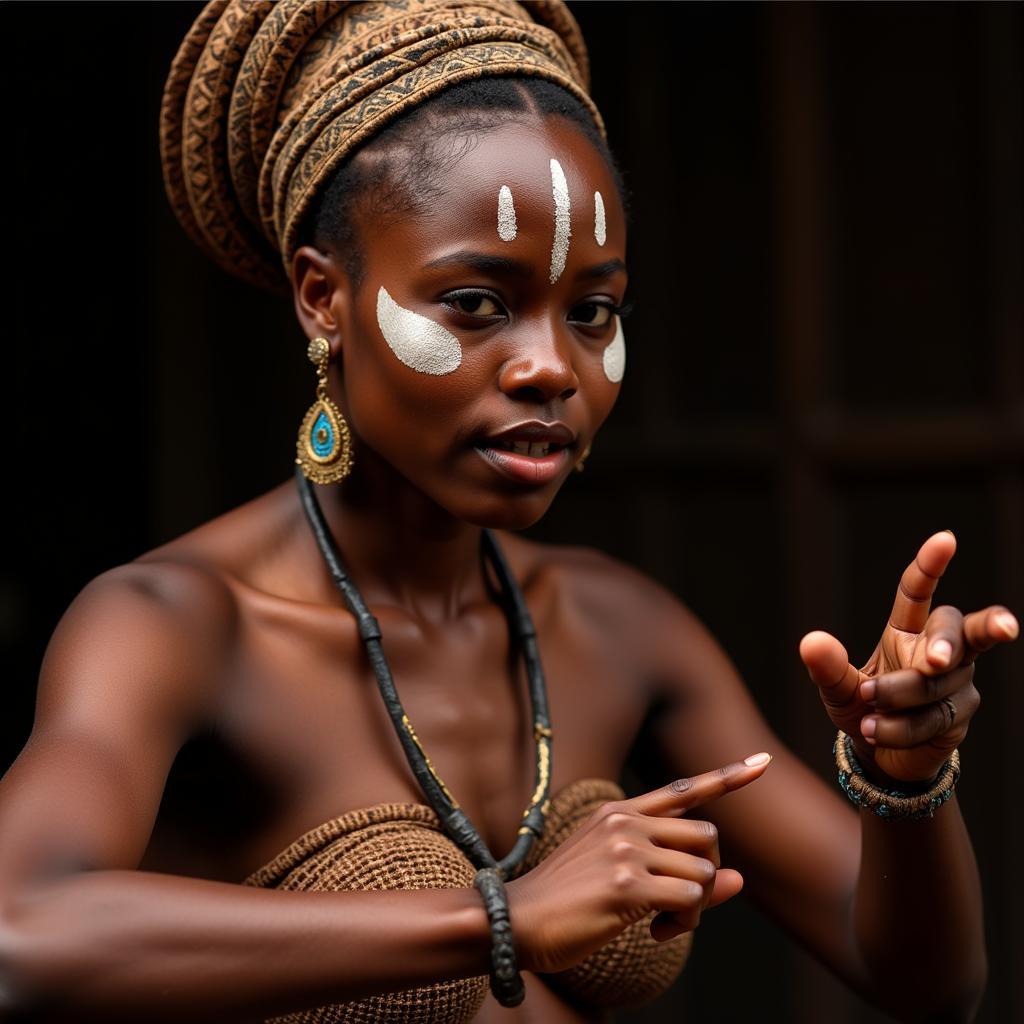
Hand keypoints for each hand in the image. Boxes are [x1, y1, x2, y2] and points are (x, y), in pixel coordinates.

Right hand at [505, 753, 771, 974]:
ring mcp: (625, 850)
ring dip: (696, 908)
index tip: (763, 763)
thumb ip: (677, 872)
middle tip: (682, 906)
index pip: (684, 790)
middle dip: (708, 875)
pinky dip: (684, 922)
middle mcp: (625, 822)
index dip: (728, 777)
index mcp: (619, 812)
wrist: (515, 921)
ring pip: (703, 871)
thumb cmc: (567, 903)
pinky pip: (690, 898)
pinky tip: (654, 933)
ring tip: (664, 923)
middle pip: (708, 836)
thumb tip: (738, 880)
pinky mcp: (626, 884)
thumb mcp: (622, 879)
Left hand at [799, 531, 1018, 781]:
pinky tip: (877, 732)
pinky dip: (898, 728)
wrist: (882, 754)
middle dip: (945, 644)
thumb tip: (811, 641)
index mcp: (905, 630)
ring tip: (868, 715)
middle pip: (956, 631)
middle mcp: (938, 648)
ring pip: (933, 684)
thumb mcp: (837, 689)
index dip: (930, 566)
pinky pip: (933, 718)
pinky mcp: (962, 711)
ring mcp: (957, 679)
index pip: (917, 593)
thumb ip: (828, 668)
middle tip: (933, 661)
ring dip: (896, 702)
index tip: (945, 539)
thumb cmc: (861, 708)